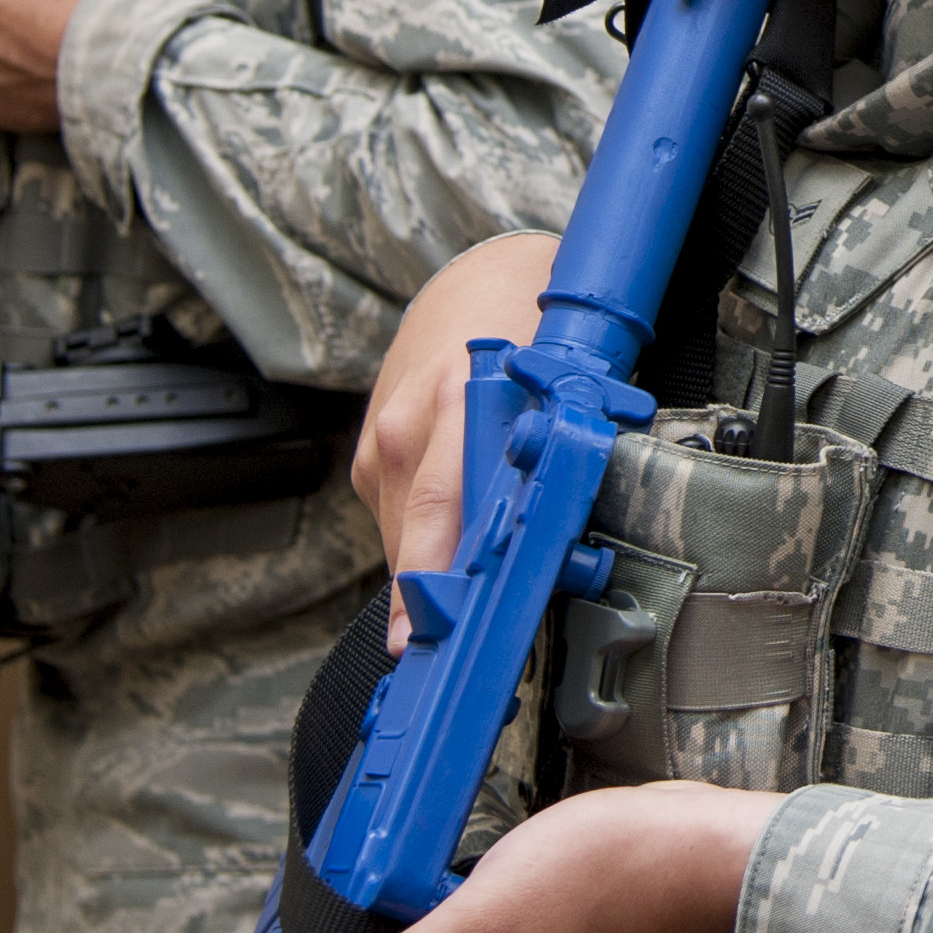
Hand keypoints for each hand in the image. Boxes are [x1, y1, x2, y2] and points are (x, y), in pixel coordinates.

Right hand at [354, 234, 565, 651]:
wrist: (479, 278)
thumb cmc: (533, 328)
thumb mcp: (562, 389)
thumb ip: (557, 460)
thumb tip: (562, 548)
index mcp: (456, 404)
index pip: (439, 513)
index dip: (437, 587)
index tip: (434, 642)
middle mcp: (406, 427)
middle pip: (417, 543)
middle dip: (447, 600)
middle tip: (471, 654)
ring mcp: (381, 443)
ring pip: (406, 540)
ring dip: (442, 571)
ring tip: (484, 596)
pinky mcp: (370, 456)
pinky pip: (400, 519)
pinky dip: (431, 539)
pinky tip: (463, 537)